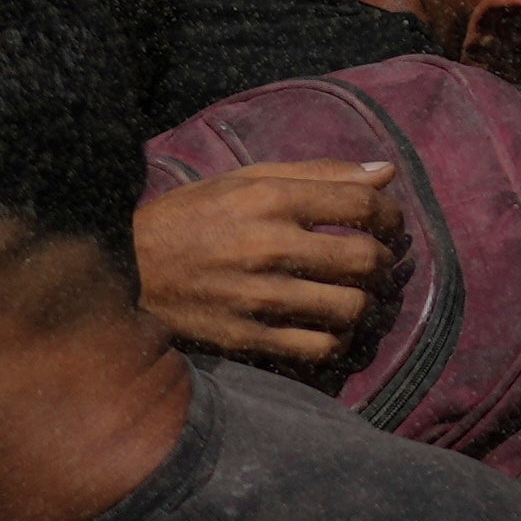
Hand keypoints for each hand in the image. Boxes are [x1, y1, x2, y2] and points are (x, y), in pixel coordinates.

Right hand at [134, 157, 402, 369]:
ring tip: (356, 294)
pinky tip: (331, 327)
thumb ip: (317, 174)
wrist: (129, 270)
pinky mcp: (248, 337)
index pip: (361, 204)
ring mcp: (259, 297)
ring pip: (350, 308)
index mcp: (268, 198)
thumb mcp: (245, 181)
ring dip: (365, 303)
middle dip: (384, 261)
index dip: (391, 215)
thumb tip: (388, 172)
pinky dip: (338, 339)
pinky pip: (321, 347)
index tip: (389, 224)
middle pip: (364, 258)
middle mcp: (268, 246)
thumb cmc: (191, 217)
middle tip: (377, 261)